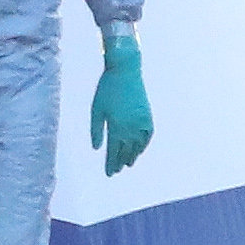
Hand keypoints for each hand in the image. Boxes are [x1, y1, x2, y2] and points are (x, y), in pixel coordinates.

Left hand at [89, 36, 152, 175]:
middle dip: (120, 162)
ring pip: (138, 145)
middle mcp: (131, 127)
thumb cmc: (107, 89)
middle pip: (126, 151)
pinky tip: (140, 149)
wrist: (125, 71)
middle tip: (116, 171)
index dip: (111, 164)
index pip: (114, 152)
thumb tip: (96, 149)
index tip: (109, 173)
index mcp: (116, 126)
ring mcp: (141, 122)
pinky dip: (144, 144)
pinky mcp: (147, 115)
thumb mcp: (97, 109)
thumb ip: (96, 130)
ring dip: (133, 156)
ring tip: (128, 164)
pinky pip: (148, 136)